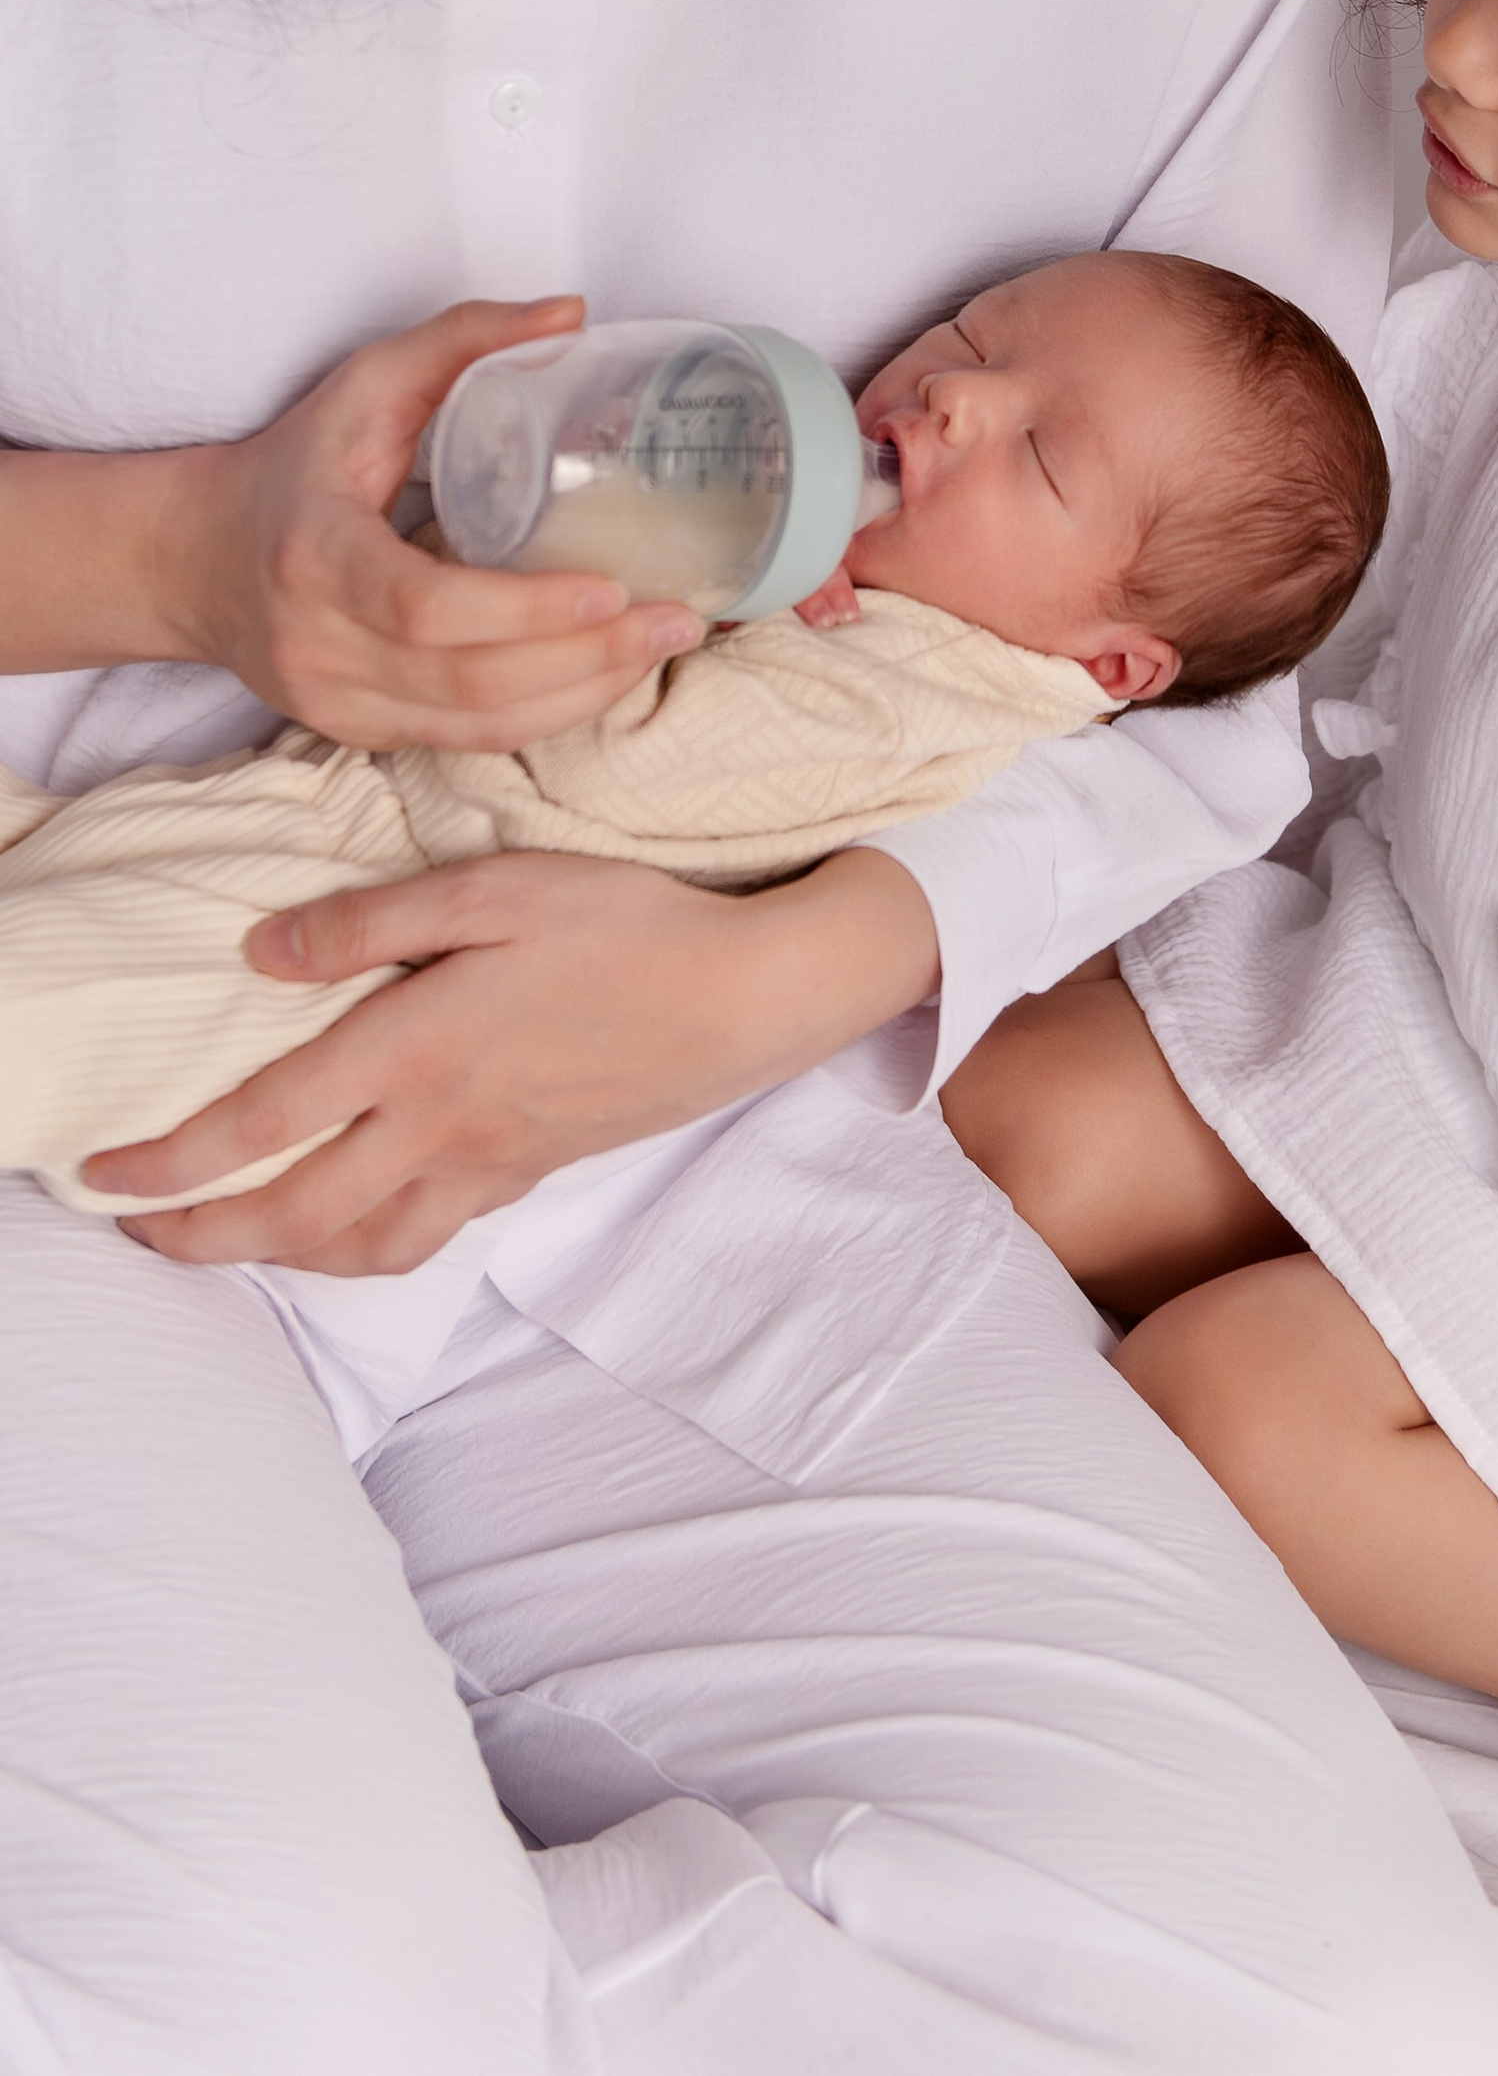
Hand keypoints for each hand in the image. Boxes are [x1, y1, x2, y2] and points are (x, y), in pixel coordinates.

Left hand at [91, 840, 942, 1271]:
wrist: (748, 997)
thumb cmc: (627, 926)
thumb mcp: (497, 886)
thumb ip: (372, 922)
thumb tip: (262, 951)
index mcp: (415, 1049)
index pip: (261, 1126)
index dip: (169, 1162)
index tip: (102, 1175)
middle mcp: (439, 1125)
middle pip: (291, 1217)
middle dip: (198, 1238)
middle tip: (136, 1229)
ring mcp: (487, 1161)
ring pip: (357, 1248)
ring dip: (275, 1258)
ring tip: (230, 1236)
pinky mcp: (531, 1171)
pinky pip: (423, 1237)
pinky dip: (362, 1248)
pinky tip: (355, 1218)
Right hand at [166, 297, 705, 750]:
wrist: (193, 561)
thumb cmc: (293, 465)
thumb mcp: (365, 385)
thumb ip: (464, 338)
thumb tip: (572, 312)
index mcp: (317, 556)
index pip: (425, 607)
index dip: (526, 611)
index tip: (612, 586)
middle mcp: (320, 646)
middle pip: (471, 681)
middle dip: (589, 658)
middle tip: (677, 616)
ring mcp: (338, 703)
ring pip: (480, 726)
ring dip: (585, 695)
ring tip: (661, 645)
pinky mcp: (358, 732)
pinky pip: (467, 739)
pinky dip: (547, 714)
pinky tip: (605, 676)